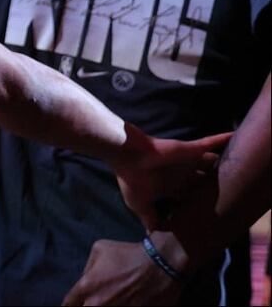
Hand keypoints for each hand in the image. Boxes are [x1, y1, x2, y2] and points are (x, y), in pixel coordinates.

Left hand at [62, 239, 182, 305]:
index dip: (70, 304)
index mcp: (87, 286)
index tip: (75, 303)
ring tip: (110, 301)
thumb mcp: (100, 249)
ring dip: (102, 306)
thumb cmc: (128, 255)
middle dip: (85, 306)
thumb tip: (86, 278)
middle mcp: (98, 303)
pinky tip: (124, 304)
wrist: (160, 265)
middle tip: (92, 301)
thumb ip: (88, 267)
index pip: (69, 303)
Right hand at [109, 124, 230, 230]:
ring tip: (242, 169)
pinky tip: (235, 135)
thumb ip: (150, 219)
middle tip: (234, 194)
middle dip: (216, 186)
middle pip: (205, 181)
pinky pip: (210, 143)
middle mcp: (182, 174)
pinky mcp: (191, 150)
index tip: (214, 213)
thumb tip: (153, 235)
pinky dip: (222, 139)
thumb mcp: (140, 205)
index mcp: (171, 187)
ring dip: (224, 164)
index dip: (201, 204)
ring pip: (212, 163)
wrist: (128, 158)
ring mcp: (188, 161)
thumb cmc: (133, 181)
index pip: (191, 197)